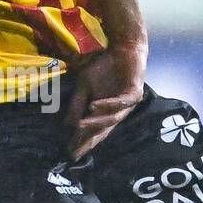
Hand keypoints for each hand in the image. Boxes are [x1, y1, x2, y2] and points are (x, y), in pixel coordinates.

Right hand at [66, 43, 146, 157]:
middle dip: (89, 141)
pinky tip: (93, 106)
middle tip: (77, 151)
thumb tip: (67, 124)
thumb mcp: (84, 86)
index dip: (82, 142)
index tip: (70, 153)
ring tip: (80, 125)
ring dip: (95, 123)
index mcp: (105, 112)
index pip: (94, 132)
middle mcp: (117, 112)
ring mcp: (127, 104)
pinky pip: (121, 102)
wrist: (122, 49)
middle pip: (103, 131)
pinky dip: (107, 104)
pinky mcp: (135, 93)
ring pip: (112, 119)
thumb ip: (78, 104)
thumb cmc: (104, 67)